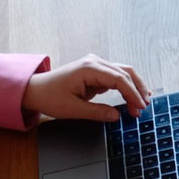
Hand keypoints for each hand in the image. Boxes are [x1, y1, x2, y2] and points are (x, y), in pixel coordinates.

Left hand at [23, 54, 149, 121]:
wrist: (35, 89)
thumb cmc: (49, 97)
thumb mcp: (73, 109)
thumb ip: (97, 113)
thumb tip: (117, 116)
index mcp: (89, 68)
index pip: (119, 79)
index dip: (132, 93)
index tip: (140, 107)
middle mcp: (94, 62)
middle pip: (125, 72)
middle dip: (137, 91)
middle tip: (143, 109)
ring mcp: (96, 65)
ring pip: (124, 72)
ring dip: (135, 87)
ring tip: (143, 103)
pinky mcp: (96, 71)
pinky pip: (117, 76)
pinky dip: (127, 86)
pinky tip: (134, 97)